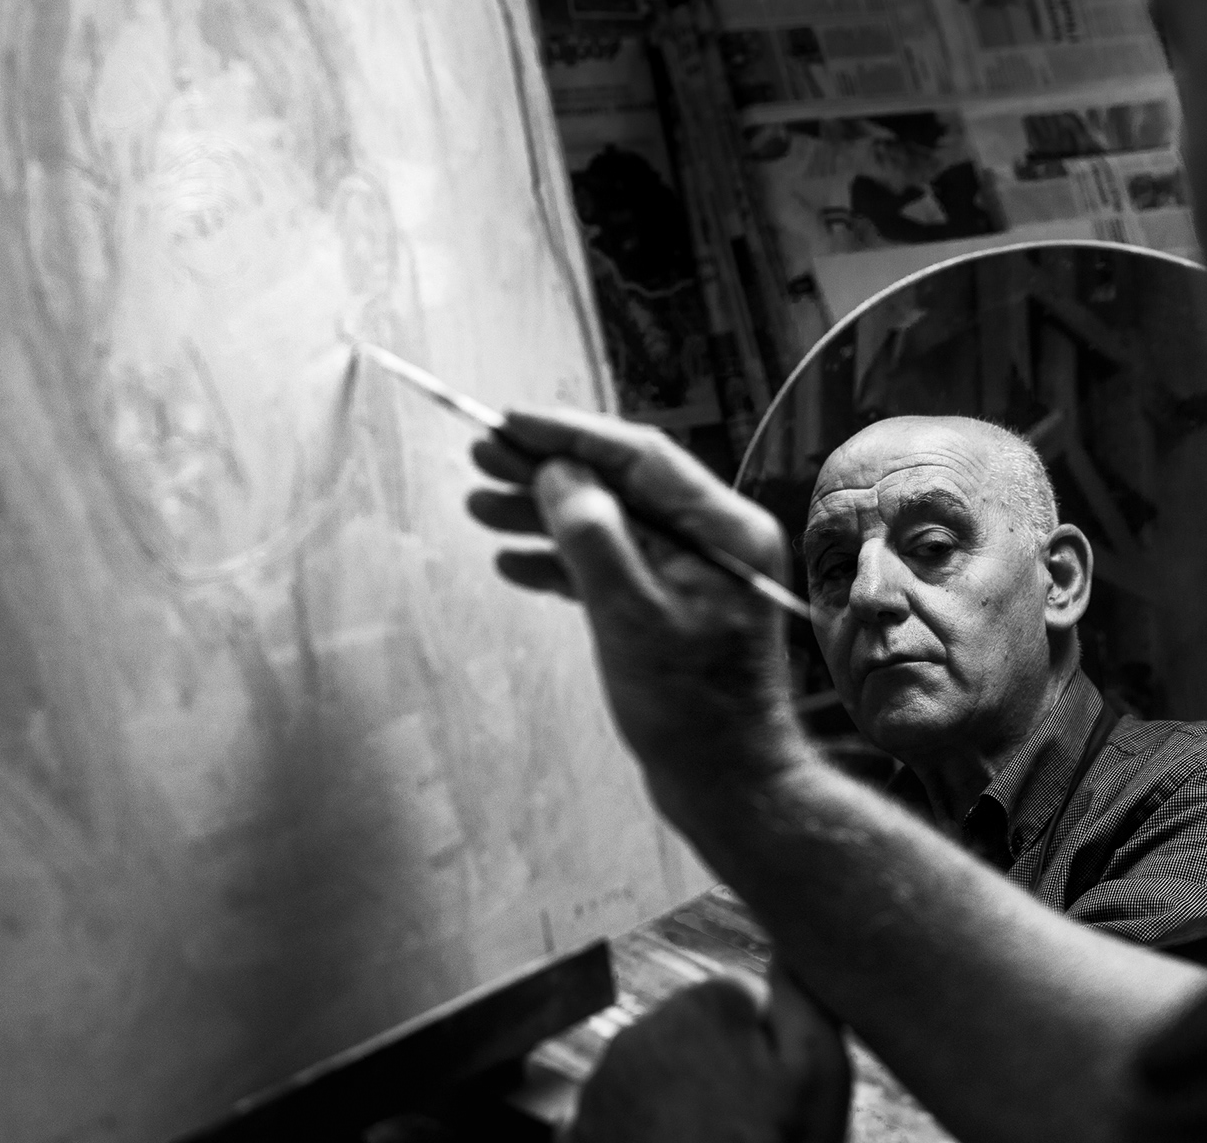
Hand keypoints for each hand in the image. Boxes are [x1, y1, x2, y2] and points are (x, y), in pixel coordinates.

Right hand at [466, 407, 807, 799]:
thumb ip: (593, 537)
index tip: (509, 420)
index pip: (639, 458)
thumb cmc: (689, 709)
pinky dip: (562, 563)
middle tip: (480, 453)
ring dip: (544, 515)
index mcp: (725, 530)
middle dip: (548, 470)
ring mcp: (694, 576)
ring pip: (609, 526)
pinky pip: (612, 568)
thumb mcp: (629, 616)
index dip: (569, 435)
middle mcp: (716, 542)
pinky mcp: (672, 610)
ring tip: (478, 504)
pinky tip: (511, 561)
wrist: (729, 785)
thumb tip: (561, 474)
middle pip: (620, 486)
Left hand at [567, 964, 852, 1142]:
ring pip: (654, 1078)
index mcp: (703, 1006)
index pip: (739, 1001)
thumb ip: (803, 996)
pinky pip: (619, 1118)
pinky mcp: (576, 1133)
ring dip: (676, 1104)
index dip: (765, 1048)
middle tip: (742, 1129)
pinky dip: (639, 1137)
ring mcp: (601, 1084)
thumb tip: (787, 947)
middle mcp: (640, 1030)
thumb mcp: (819, 1075)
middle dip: (715, 1072)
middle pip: (691, 1038)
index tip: (771, 1094)